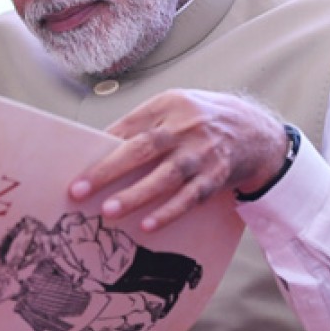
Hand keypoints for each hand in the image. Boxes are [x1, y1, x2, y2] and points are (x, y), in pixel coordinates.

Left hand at [69, 90, 287, 230]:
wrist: (254, 131)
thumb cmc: (200, 120)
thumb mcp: (174, 108)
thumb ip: (141, 125)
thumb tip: (99, 150)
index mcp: (169, 105)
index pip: (129, 126)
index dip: (102, 146)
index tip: (76, 167)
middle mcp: (187, 126)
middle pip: (143, 149)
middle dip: (108, 170)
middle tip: (80, 190)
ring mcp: (203, 152)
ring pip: (166, 176)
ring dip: (136, 195)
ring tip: (109, 211)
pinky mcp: (216, 176)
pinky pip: (190, 197)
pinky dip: (169, 212)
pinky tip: (148, 225)